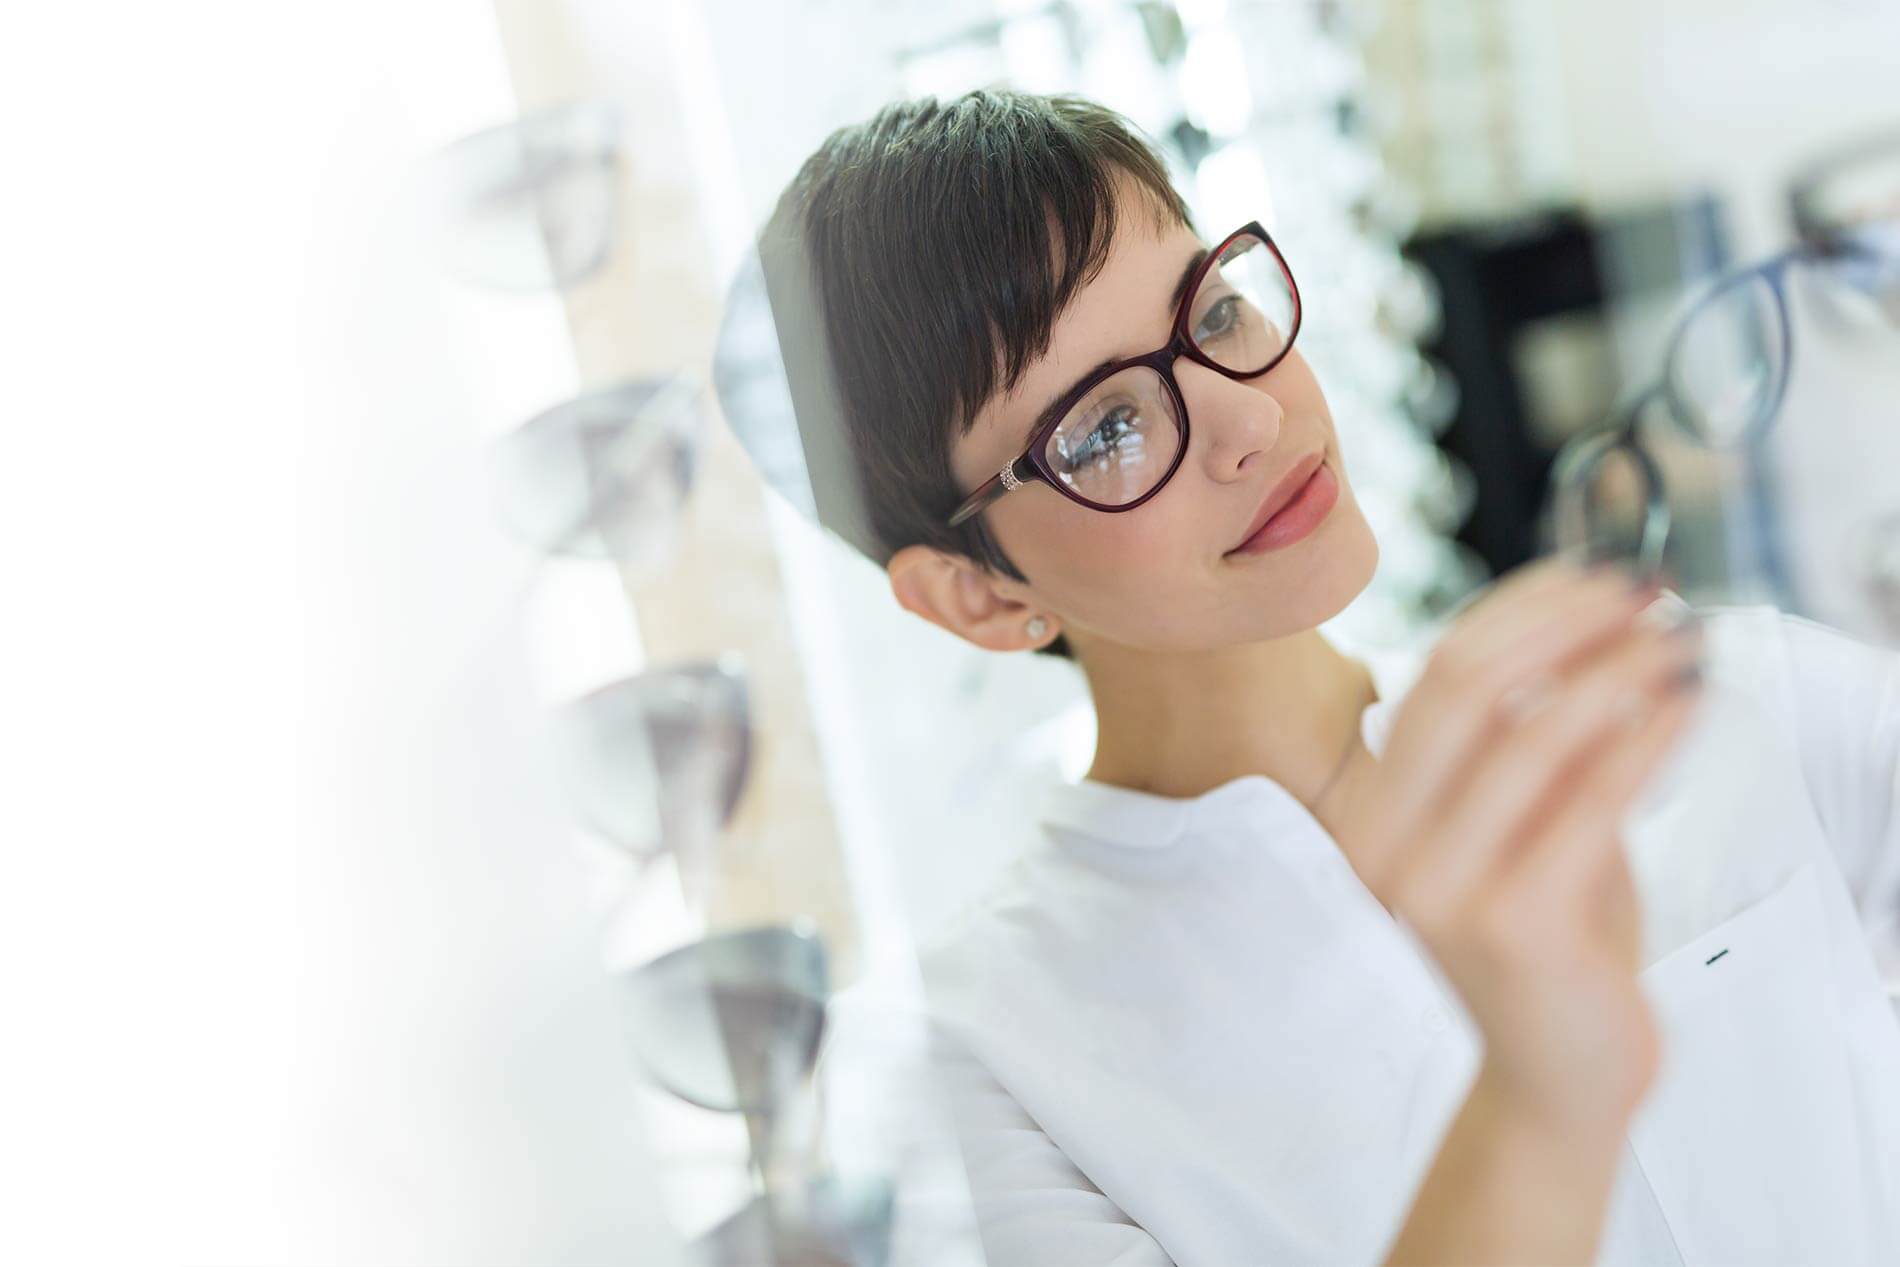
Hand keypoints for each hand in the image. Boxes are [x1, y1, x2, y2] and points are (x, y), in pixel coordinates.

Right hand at [1335, 558, 1704, 1136]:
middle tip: (1642, 592)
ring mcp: (1436, 888)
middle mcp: (1383, 846)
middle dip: (1563, 624)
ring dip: (1617, 669)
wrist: (1559, 1074)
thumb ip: (1532, 743)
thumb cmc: (1552, 942)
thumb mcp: (1527, 824)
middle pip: (1463, 686)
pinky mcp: (1507, 924)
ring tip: (1680, 640)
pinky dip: (1644, 740)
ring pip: (1529, 733)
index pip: (1437, 674)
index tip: (1596, 575)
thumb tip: (1595, 624)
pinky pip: (1587, 801)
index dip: (1521, 610)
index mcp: (1373, 814)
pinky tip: (1686, 705)